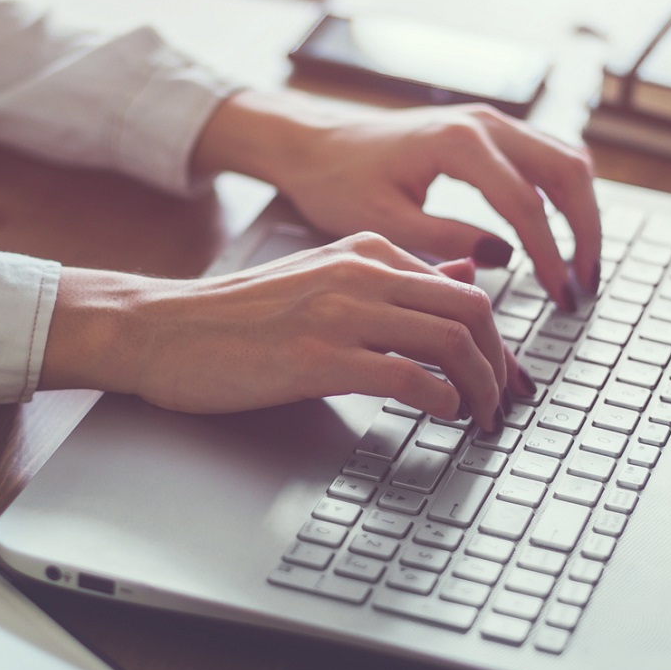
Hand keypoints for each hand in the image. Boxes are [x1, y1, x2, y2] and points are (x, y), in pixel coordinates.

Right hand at [40, 234, 531, 431]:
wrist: (164, 330)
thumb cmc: (240, 316)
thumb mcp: (325, 278)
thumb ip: (394, 279)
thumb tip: (465, 274)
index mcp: (367, 250)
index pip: (465, 287)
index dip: (499, 340)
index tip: (506, 377)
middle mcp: (362, 273)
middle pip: (473, 311)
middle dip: (502, 365)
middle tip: (506, 404)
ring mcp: (341, 314)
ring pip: (452, 341)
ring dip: (480, 389)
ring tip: (481, 419)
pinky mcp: (319, 358)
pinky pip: (409, 377)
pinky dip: (441, 401)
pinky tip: (442, 417)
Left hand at [191, 89, 601, 309]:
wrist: (314, 144)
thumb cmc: (337, 181)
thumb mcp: (385, 221)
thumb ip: (447, 238)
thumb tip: (504, 259)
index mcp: (458, 142)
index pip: (526, 204)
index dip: (550, 255)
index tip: (561, 296)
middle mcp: (483, 122)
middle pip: (567, 172)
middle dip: (586, 231)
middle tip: (585, 284)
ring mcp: (489, 121)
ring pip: (565, 159)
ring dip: (582, 211)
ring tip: (580, 266)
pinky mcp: (487, 131)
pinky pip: (546, 156)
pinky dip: (563, 194)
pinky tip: (558, 235)